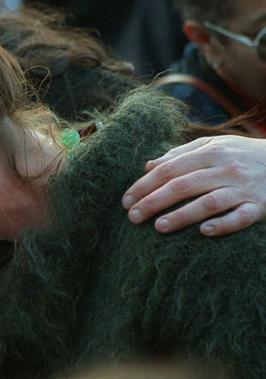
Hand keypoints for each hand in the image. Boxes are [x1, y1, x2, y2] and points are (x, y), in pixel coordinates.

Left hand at [122, 136, 265, 235]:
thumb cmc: (242, 155)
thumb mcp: (214, 146)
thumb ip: (181, 153)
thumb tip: (148, 165)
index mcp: (210, 152)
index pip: (169, 169)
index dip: (145, 185)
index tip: (126, 200)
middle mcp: (226, 168)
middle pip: (183, 185)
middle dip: (153, 201)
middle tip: (132, 216)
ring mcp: (244, 188)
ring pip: (208, 202)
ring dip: (182, 215)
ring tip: (158, 226)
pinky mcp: (261, 205)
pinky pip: (242, 217)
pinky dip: (223, 224)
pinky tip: (203, 232)